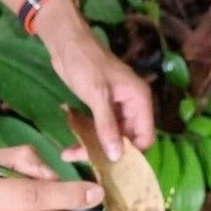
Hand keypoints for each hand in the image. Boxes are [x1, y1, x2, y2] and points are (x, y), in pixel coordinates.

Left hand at [34, 3, 153, 160]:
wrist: (66, 43)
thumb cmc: (85, 64)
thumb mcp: (97, 95)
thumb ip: (107, 126)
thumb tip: (117, 156)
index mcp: (139, 100)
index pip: (145, 137)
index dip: (132, 154)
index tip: (113, 167)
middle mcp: (132, 106)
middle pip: (127, 140)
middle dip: (108, 153)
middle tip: (84, 161)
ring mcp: (116, 107)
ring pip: (111, 137)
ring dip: (93, 147)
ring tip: (70, 154)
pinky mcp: (101, 107)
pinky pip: (99, 129)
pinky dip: (87, 138)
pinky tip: (70, 146)